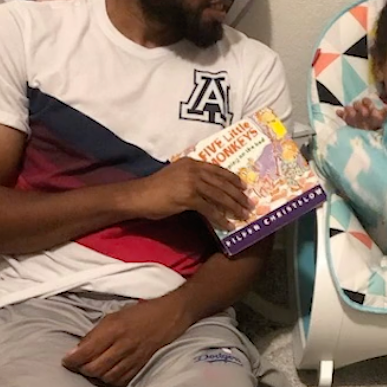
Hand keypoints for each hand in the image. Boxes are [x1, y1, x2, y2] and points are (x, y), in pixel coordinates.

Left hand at [62, 295, 188, 386]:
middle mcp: (123, 345)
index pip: (85, 351)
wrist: (169, 316)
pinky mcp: (141, 366)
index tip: (65, 361)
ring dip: (96, 376)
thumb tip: (77, 350)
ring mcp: (133, 358)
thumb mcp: (114, 316)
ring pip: (107, 377)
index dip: (72, 360)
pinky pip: (121, 380)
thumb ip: (96, 333)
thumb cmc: (139, 314)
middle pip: (94, 368)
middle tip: (76, 367)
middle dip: (82, 370)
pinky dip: (111, 380)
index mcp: (113, 329)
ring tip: (91, 371)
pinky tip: (107, 375)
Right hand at [133, 159, 251, 227]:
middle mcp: (193, 169)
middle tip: (249, 204)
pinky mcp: (188, 196)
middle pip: (222, 182)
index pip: (218, 169)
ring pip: (219, 195)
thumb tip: (207, 192)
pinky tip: (226, 224)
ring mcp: (191, 182)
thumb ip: (191, 179)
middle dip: (238, 195)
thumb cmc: (154, 190)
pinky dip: (219, 217)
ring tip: (243, 215)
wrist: (138, 196)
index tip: (244, 186)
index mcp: (191, 162)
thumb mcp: (175, 177)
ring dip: (233, 207)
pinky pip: (209, 208)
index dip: (233, 178)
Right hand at [337, 99, 386, 130]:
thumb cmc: (374, 124)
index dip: (368, 104)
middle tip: (364, 114)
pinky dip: (340, 113)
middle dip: (360, 107)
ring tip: (352, 115)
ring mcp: (352, 114)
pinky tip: (339, 113)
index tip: (371, 110)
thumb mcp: (381, 118)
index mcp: (367, 107)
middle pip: (357, 104)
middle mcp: (359, 109)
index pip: (366, 101)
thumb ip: (385, 112)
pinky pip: (342, 114)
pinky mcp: (346, 119)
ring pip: (349, 108)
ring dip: (350, 110)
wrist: (367, 135)